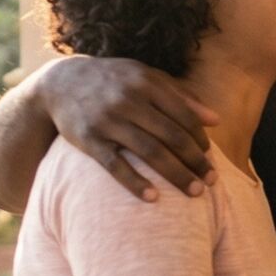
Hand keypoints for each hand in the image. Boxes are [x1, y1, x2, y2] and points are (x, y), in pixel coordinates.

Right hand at [39, 56, 219, 200]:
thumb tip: (216, 120)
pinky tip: (153, 198)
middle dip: (196, 161)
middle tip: (212, 180)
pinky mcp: (87, 139)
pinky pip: (114, 165)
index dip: (200, 139)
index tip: (209, 156)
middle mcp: (128, 101)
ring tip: (195, 192)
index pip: (184, 117)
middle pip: (172, 136)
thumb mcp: (146, 78)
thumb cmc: (115, 82)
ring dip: (176, 175)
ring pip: (150, 152)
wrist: (60, 82)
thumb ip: (181, 96)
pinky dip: (134, 182)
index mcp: (147, 84)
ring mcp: (107, 120)